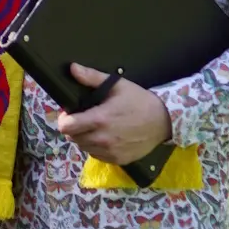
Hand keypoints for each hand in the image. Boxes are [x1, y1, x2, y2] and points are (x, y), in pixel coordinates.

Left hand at [56, 64, 171, 163]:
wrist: (164, 121)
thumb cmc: (139, 101)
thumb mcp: (117, 85)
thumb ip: (92, 77)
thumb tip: (72, 68)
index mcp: (99, 119)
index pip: (66, 126)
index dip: (64, 119)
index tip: (70, 113)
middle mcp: (102, 139)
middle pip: (72, 137)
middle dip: (74, 127)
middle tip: (84, 118)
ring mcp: (110, 152)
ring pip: (83, 147)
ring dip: (84, 138)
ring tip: (96, 127)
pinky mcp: (118, 160)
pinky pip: (96, 155)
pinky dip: (96, 147)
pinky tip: (106, 137)